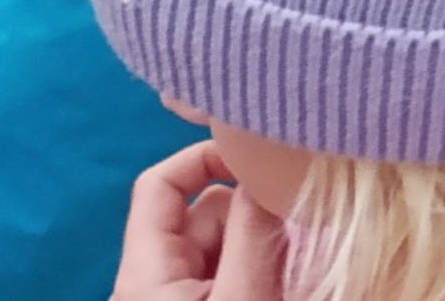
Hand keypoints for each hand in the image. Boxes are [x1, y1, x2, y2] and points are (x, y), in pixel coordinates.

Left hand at [117, 145, 289, 300]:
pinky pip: (230, 270)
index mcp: (144, 271)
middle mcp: (152, 278)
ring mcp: (175, 295)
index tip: (262, 158)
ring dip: (263, 242)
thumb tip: (269, 167)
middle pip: (204, 211)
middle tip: (300, 231)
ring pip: (225, 240)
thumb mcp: (243, 295)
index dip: (207, 157)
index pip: (159, 183)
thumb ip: (252, 231)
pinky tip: (286, 283)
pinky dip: (260, 267)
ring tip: (296, 267)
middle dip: (253, 214)